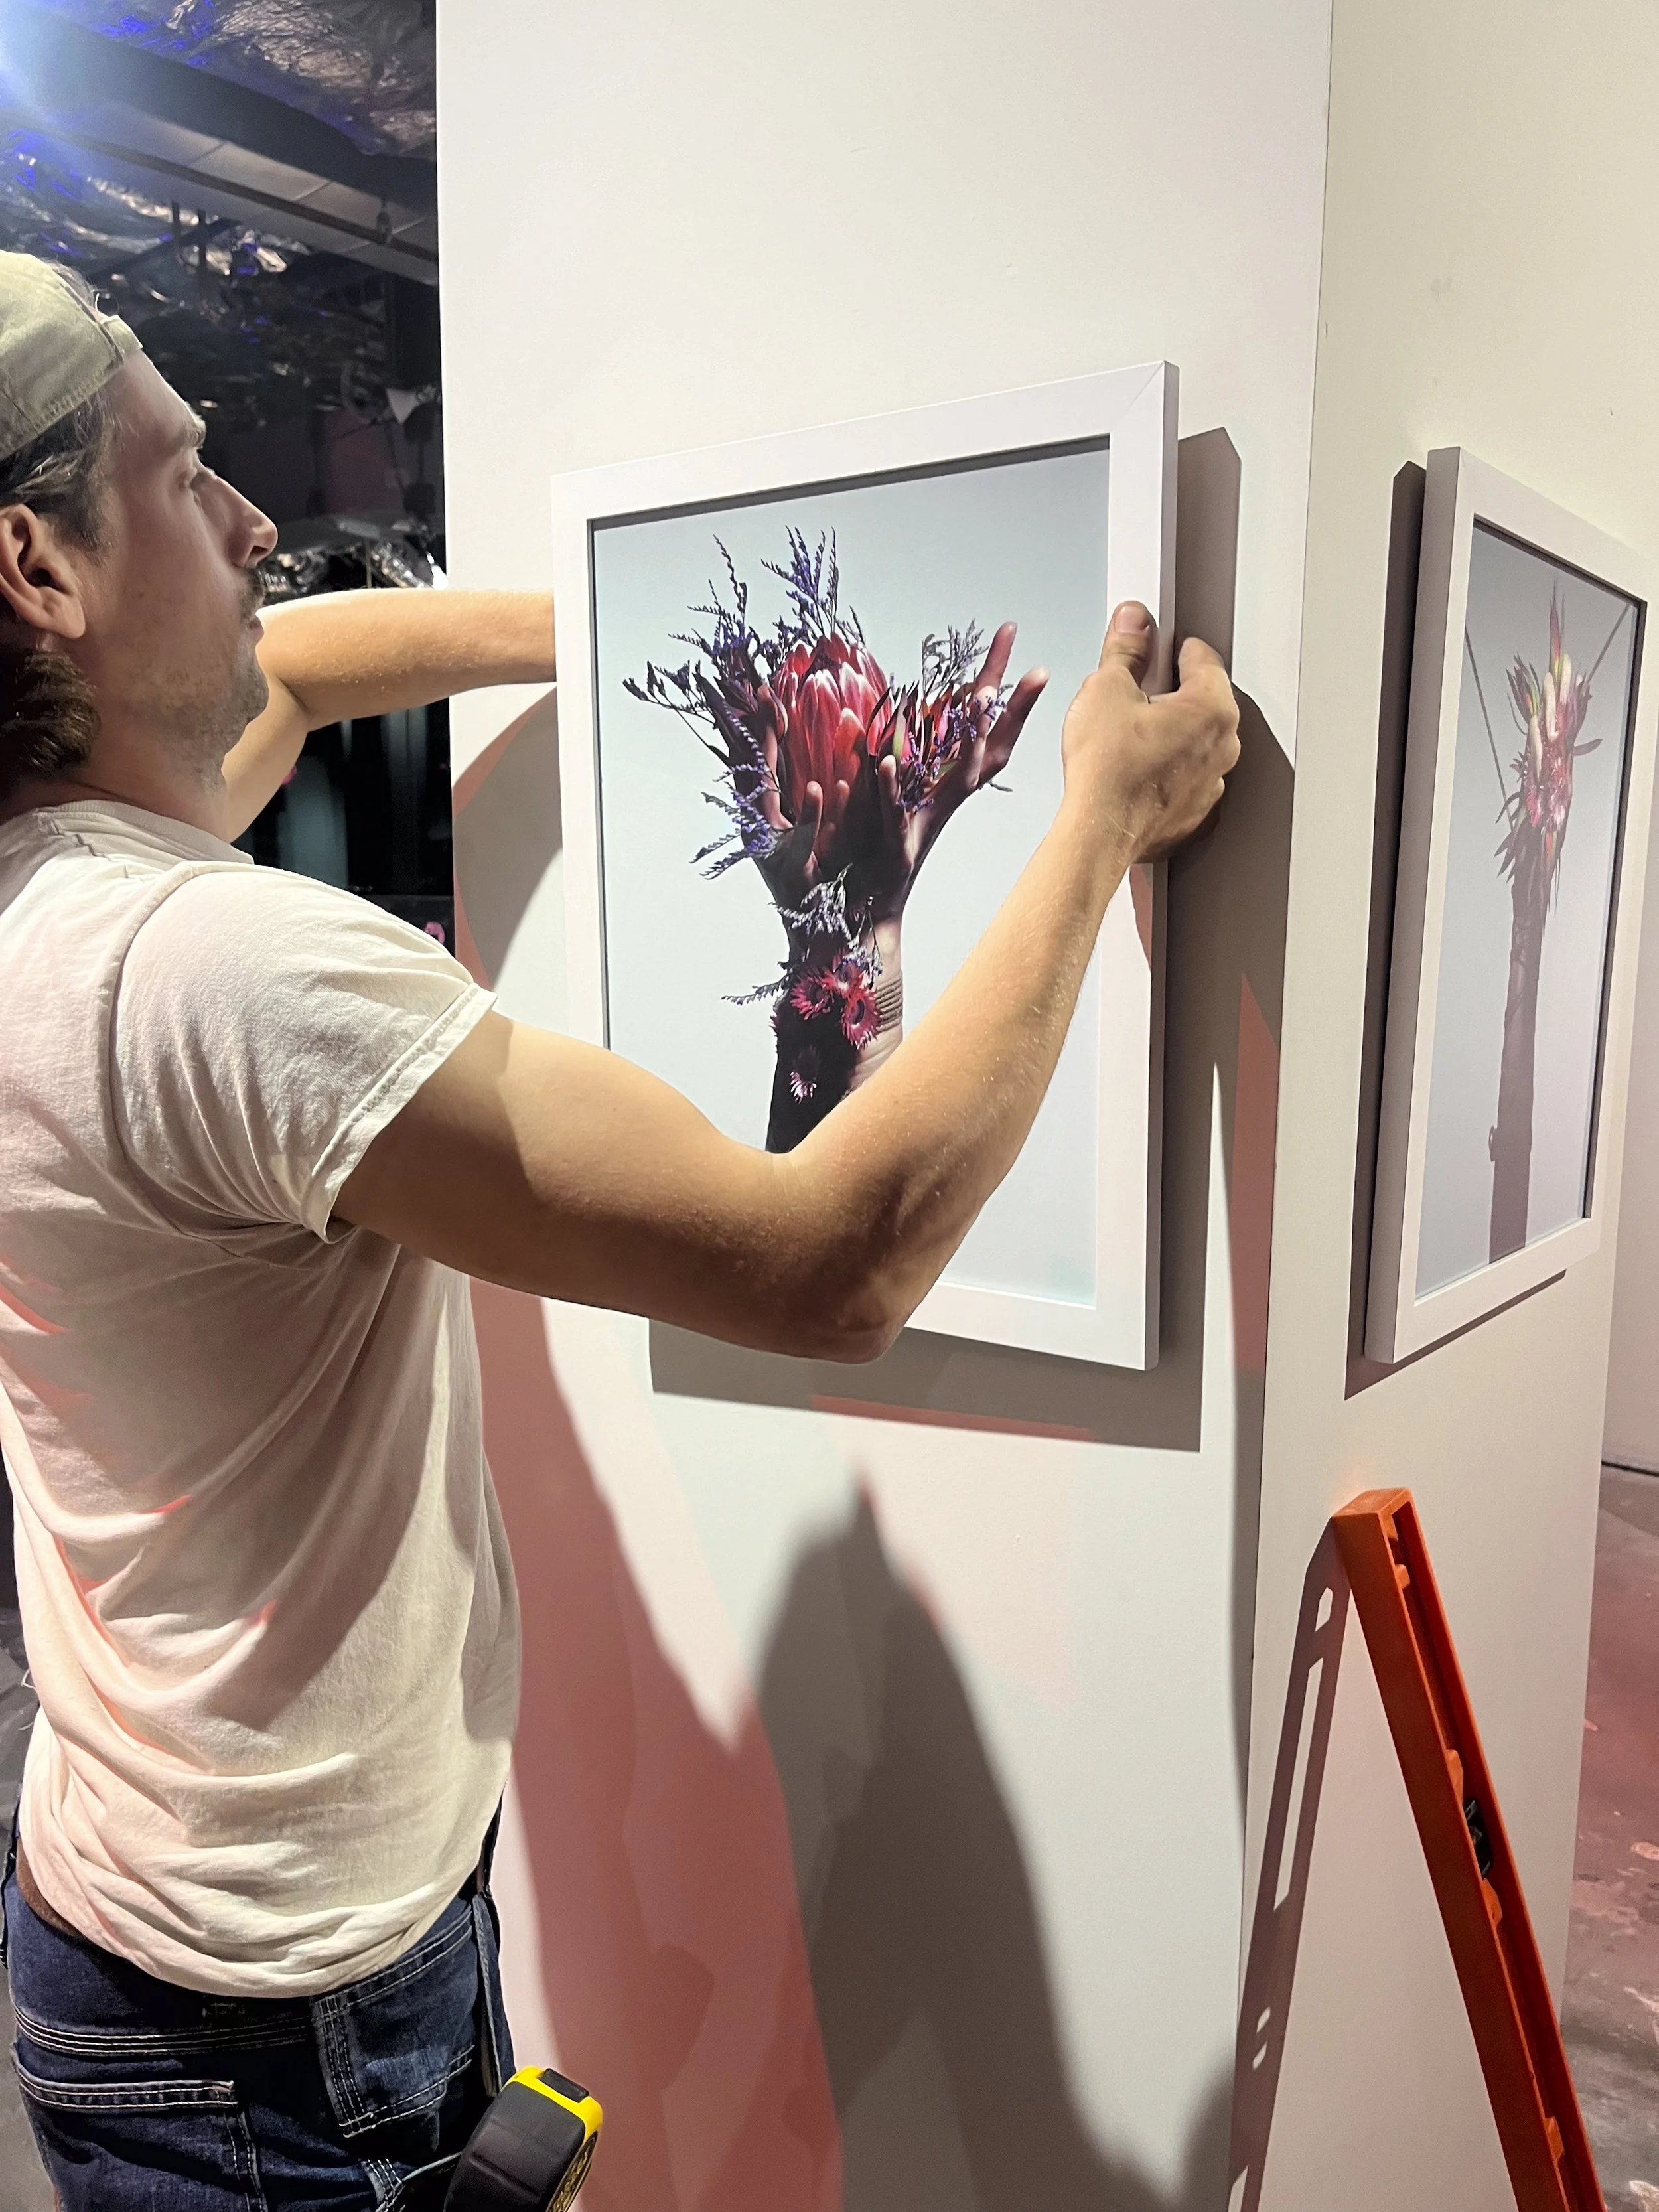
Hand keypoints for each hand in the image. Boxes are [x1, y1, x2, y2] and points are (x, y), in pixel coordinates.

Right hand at [746, 689, 837, 915]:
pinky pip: (802, 841)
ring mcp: (773, 851)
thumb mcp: (819, 831)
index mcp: (767, 817)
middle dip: (755, 729)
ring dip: (771, 757)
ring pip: (766, 798)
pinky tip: (822, 791)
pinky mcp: (794, 876)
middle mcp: (762, 830)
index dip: (759, 725)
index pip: (759, 761)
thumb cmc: (825, 882)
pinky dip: (811, 815)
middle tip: (762, 691)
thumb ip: (814, 793)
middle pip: (751, 769)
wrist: (826, 937)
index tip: (766, 686)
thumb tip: (822, 758)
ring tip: (781, 718)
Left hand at [856, 621, 1047, 921]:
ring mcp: (923, 825)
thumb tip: (908, 702)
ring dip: (970, 740)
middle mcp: (944, 803)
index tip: (1025, 650)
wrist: (858, 913)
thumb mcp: (893, 791)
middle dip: (1008, 711)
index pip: (991, 735)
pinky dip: (886, 786)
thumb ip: (901, 747)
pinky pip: (889, 810)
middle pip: (988, 752)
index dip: (1012, 698)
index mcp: (947, 787)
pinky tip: (883, 760)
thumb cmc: (874, 851)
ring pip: (955, 779)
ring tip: (978, 701)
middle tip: (1030, 673)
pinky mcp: (892, 849)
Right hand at [1061, 602, 1239, 862]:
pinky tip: (1134, 772)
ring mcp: (1212, 783)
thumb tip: (1132, 624)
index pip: (1201, 656)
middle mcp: (1223, 746)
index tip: (1148, 651)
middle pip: (1200, 700)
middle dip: (1168, 695)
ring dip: (1168, 736)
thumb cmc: (1107, 772)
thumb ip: (1125, 650)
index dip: (1167, 648)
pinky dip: (1165, 773)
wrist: (1099, 833)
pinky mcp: (1195, 813)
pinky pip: (1185, 779)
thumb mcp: (1105, 690)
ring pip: (1193, 742)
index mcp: (1212, 707)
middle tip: (1129, 701)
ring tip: (1127, 741)